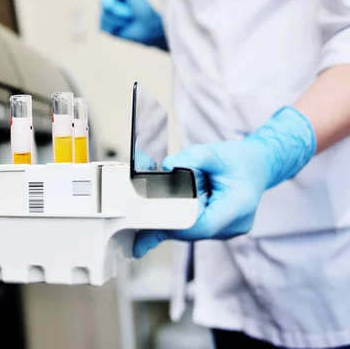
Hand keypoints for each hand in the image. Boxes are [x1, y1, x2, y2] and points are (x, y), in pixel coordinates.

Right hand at [99, 0, 166, 48]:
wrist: (149, 28)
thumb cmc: (142, 8)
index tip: (129, 0)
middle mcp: (105, 0)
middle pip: (106, 6)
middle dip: (121, 11)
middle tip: (131, 13)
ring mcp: (103, 13)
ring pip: (106, 16)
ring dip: (121, 19)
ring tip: (128, 20)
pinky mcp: (103, 27)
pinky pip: (104, 26)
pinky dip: (117, 27)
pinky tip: (122, 27)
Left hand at [133, 107, 315, 257]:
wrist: (257, 167)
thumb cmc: (238, 161)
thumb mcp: (215, 152)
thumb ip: (192, 158)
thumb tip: (168, 166)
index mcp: (239, 207)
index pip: (202, 224)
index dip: (176, 223)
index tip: (154, 218)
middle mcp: (233, 225)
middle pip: (192, 232)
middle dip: (166, 224)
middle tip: (137, 224)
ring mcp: (226, 231)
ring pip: (190, 233)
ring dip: (171, 222)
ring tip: (151, 213)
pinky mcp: (217, 230)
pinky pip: (191, 231)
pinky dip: (172, 226)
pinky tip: (145, 241)